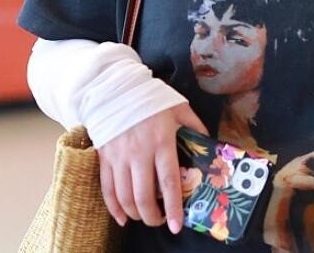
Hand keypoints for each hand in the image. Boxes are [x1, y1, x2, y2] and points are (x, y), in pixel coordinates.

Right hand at [97, 102, 208, 233]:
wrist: (118, 88)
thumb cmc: (152, 99)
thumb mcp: (179, 108)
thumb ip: (195, 126)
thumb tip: (208, 143)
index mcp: (161, 141)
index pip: (168, 181)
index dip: (173, 206)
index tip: (177, 225)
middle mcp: (139, 153)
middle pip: (143, 196)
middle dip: (153, 216)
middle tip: (161, 221)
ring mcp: (119, 157)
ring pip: (124, 196)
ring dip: (135, 213)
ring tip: (145, 216)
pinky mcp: (105, 157)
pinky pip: (107, 189)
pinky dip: (114, 208)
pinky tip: (122, 217)